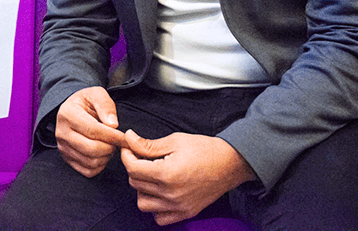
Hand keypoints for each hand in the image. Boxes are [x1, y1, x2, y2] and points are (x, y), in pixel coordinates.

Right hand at [55, 87, 126, 176]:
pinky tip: (103, 154)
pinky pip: (87, 171)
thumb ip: (105, 105)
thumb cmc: (87, 102)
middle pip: (91, 148)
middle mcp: (61, 133)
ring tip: (111, 146)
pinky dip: (100, 166)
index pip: (93, 130)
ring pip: (90, 162)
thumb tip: (113, 124)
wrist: (73, 110)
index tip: (125, 137)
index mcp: (67, 114)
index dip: (112, 136)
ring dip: (106, 157)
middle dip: (110, 147)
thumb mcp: (96, 94)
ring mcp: (62, 148)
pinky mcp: (67, 159)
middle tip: (118, 142)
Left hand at [120, 130, 256, 225]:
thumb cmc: (203, 149)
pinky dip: (155, 207)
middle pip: (135, 184)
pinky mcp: (186, 213)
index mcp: (166, 174)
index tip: (130, 147)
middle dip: (134, 168)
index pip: (132, 169)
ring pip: (143, 203)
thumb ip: (148, 144)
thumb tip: (128, 139)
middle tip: (143, 157)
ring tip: (152, 175)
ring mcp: (178, 206)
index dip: (127, 155)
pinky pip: (159, 218)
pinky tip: (160, 192)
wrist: (230, 163)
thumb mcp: (174, 141)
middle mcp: (171, 194)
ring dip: (142, 189)